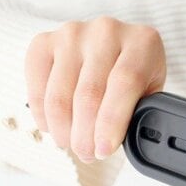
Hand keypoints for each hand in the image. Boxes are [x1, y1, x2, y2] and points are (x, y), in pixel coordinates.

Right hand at [24, 16, 165, 163]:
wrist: (111, 45)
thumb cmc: (133, 73)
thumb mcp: (149, 90)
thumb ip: (139, 111)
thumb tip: (114, 142)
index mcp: (142, 41)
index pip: (125, 82)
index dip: (112, 122)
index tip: (104, 150)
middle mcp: (107, 31)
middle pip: (89, 94)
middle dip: (85, 135)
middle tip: (88, 154)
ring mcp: (73, 33)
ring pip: (60, 96)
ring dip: (63, 130)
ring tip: (72, 144)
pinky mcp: (44, 41)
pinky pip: (37, 87)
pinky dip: (43, 115)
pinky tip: (54, 127)